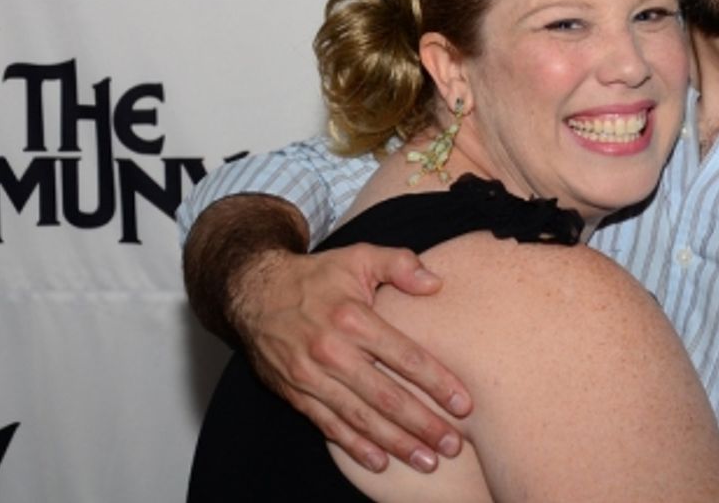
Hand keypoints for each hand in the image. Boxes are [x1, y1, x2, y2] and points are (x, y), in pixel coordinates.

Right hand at [232, 243, 473, 472]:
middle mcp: (332, 351)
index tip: (464, 404)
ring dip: (396, 443)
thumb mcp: (359, 257)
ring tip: (427, 461)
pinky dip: (355, 447)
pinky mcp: (296, 393)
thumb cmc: (317, 276)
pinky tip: (381, 461)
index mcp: (353, 317)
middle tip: (453, 445)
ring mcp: (312, 376)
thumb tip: (436, 283)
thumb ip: (401, 264)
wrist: (254, 292)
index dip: (437, 383)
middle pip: (387, 396)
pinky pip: (329, 426)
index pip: (405, 357)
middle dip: (423, 424)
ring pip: (360, 417)